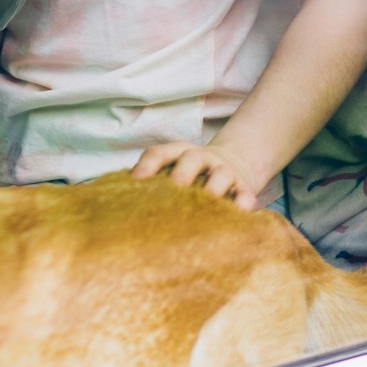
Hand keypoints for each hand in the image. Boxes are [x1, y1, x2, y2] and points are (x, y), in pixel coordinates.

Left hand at [129, 139, 258, 209]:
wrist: (233, 165)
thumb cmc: (190, 176)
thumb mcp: (173, 170)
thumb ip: (154, 182)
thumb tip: (121, 207)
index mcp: (178, 152)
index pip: (159, 152)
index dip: (147, 165)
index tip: (135, 182)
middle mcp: (201, 158)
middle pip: (191, 159)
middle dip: (181, 175)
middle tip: (173, 191)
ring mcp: (225, 171)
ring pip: (221, 175)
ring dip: (213, 189)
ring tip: (206, 205)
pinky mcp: (244, 188)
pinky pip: (245, 195)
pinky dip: (243, 203)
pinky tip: (239, 213)